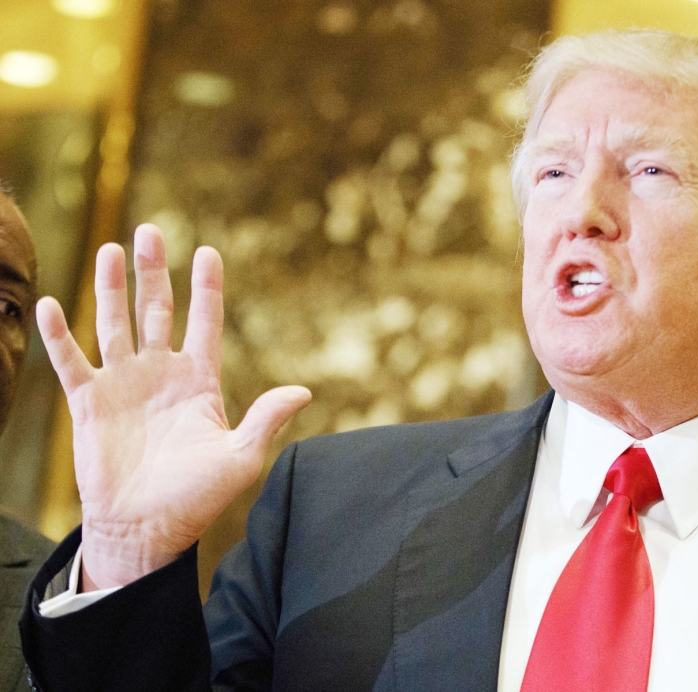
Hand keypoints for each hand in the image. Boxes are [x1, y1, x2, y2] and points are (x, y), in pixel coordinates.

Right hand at [38, 224, 310, 590]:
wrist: (147, 529)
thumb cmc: (197, 498)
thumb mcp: (241, 458)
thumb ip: (266, 420)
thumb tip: (304, 392)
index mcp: (200, 381)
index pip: (205, 323)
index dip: (206, 288)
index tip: (208, 251)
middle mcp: (161, 374)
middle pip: (157, 311)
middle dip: (154, 272)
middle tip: (151, 232)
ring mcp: (124, 385)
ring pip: (115, 324)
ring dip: (111, 289)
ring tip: (111, 249)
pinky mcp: (89, 404)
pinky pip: (71, 362)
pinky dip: (60, 336)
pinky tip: (52, 305)